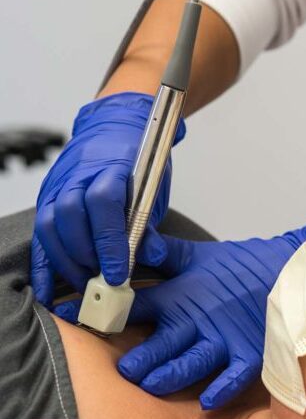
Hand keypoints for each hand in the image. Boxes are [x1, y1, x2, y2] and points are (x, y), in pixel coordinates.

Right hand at [31, 92, 185, 305]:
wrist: (115, 128)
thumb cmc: (138, 160)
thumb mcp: (153, 187)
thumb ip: (148, 222)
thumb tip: (152, 256)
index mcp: (111, 166)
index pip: (103, 204)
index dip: (110, 242)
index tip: (118, 272)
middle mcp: (77, 174)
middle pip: (70, 216)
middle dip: (86, 256)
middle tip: (102, 281)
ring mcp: (57, 185)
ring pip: (48, 226)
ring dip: (65, 261)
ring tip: (84, 284)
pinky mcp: (46, 198)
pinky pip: (39, 234)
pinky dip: (43, 265)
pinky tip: (47, 290)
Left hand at [55, 214, 305, 408]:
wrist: (290, 268)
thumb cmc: (243, 265)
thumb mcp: (200, 255)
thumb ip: (166, 255)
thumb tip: (131, 246)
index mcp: (182, 295)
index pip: (136, 304)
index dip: (105, 310)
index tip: (77, 315)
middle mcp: (199, 318)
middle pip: (162, 341)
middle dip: (140, 356)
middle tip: (122, 370)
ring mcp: (225, 337)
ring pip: (191, 361)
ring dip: (170, 374)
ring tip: (151, 383)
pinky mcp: (252, 351)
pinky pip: (235, 375)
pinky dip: (222, 388)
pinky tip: (206, 400)